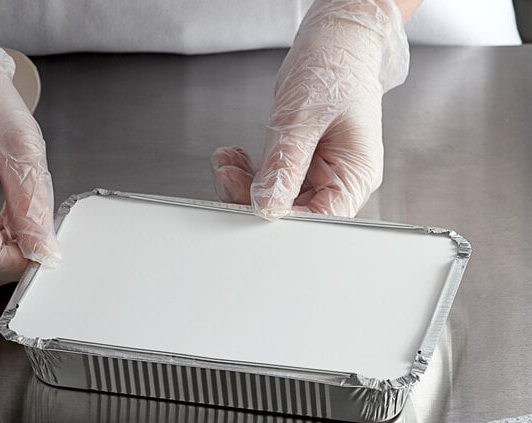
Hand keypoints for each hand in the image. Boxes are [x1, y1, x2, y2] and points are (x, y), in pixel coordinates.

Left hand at [212, 0, 408, 219]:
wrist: (336, 40)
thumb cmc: (336, 67)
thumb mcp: (304, 117)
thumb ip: (284, 164)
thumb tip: (265, 204)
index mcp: (355, 175)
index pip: (320, 219)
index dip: (284, 220)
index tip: (250, 206)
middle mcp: (339, 181)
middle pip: (295, 213)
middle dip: (255, 198)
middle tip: (228, 177)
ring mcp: (320, 175)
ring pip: (277, 199)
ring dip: (245, 185)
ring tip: (228, 163)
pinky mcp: (301, 166)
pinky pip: (272, 181)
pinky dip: (248, 174)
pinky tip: (235, 159)